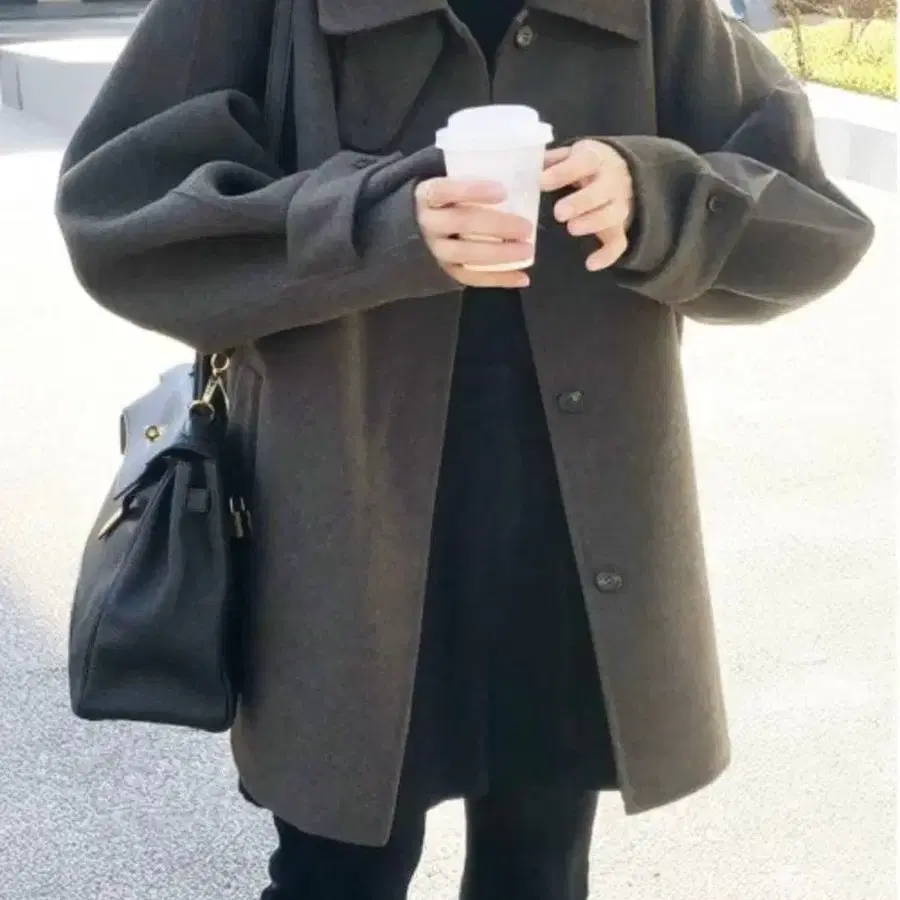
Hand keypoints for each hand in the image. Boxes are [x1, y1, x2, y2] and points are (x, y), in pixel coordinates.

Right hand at [415, 178, 534, 288]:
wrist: (421, 224)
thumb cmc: (450, 196)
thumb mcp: (453, 178)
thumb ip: (482, 170)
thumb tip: (536, 164)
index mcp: (427, 195)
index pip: (444, 190)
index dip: (472, 190)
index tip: (503, 191)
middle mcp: (428, 223)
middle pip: (461, 223)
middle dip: (496, 226)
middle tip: (527, 227)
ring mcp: (436, 249)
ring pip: (465, 254)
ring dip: (499, 254)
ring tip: (527, 251)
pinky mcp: (447, 270)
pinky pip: (471, 278)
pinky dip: (498, 279)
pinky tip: (522, 278)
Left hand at [540, 140, 633, 271]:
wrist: (620, 171)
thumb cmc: (583, 165)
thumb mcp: (570, 154)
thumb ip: (551, 160)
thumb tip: (526, 167)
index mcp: (595, 160)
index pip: (584, 162)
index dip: (563, 172)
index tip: (541, 182)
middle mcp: (612, 182)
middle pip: (602, 190)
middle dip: (581, 201)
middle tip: (559, 212)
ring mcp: (618, 205)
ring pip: (613, 214)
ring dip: (593, 223)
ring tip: (572, 229)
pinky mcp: (619, 227)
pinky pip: (619, 243)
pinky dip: (608, 255)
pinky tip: (590, 264)